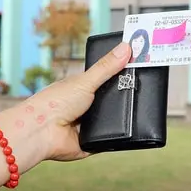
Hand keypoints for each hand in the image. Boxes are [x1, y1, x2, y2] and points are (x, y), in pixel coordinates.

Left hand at [0, 42, 131, 163]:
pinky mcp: (93, 143)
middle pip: (113, 102)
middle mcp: (86, 108)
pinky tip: (131, 131)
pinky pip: (112, 140)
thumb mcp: (85, 81)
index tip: (142, 69)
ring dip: (122, 119)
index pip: (107, 81)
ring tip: (141, 110)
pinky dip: (119, 137)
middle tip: (147, 91)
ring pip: (115, 121)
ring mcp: (89, 126)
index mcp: (82, 90)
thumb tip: (126, 47)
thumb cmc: (55, 102)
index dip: (122, 77)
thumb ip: (107, 67)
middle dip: (125, 99)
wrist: (42, 132)